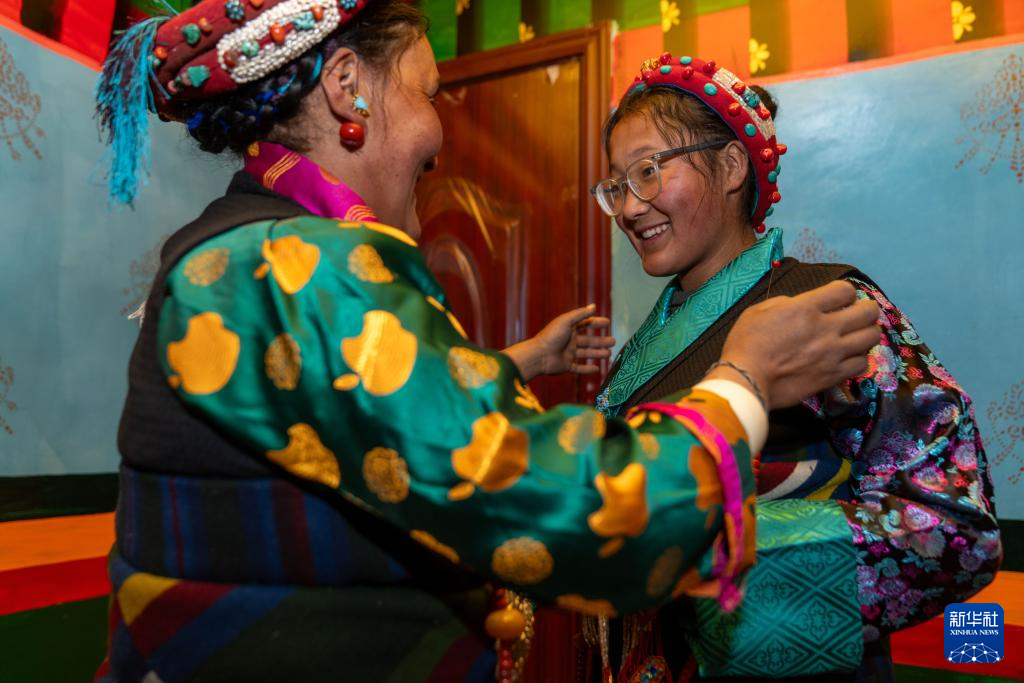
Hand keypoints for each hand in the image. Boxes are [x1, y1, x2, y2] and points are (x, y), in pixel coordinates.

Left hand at [503, 304, 615, 381]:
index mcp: (569, 329)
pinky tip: (597, 369)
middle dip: (601, 341)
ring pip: (586, 353)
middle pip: (588, 340)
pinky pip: (578, 368)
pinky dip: (587, 369)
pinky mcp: (566, 366)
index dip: (596, 323)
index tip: (607, 323)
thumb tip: (594, 306)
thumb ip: (580, 314)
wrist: (539, 355)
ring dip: (597, 353)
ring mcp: (568, 354)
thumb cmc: (551, 336)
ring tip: (609, 354)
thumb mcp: (566, 321)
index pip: (585, 324)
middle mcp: (569, 341)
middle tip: (613, 341)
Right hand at [713, 281, 880, 409]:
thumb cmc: (745, 344)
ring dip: (866, 332)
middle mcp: (826, 328)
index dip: (844, 292)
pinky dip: (858, 357)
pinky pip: (862, 363)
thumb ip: (785, 303)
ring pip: (871, 337)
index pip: (845, 290)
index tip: (838, 299)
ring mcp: (833, 353)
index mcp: (806, 308)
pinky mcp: (833, 375)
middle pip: (867, 312)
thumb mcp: (758, 311)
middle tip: (857, 314)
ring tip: (856, 335)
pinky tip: (848, 357)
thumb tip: (801, 304)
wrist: (746, 380)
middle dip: (865, 309)